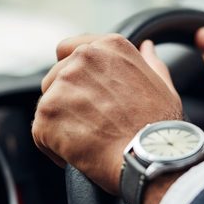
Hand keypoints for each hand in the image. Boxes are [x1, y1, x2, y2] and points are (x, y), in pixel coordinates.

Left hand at [32, 34, 181, 194]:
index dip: (72, 73)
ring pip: (47, 105)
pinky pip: (40, 131)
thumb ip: (150, 63)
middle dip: (67, 101)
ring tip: (88, 142)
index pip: (68, 48)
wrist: (150, 157)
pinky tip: (77, 155)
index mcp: (110, 47)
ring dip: (61, 123)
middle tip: (92, 124)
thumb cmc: (160, 126)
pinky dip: (53, 147)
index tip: (83, 92)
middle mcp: (83, 58)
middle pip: (54, 78)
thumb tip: (147, 48)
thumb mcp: (163, 86)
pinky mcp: (47, 113)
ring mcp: (63, 84)